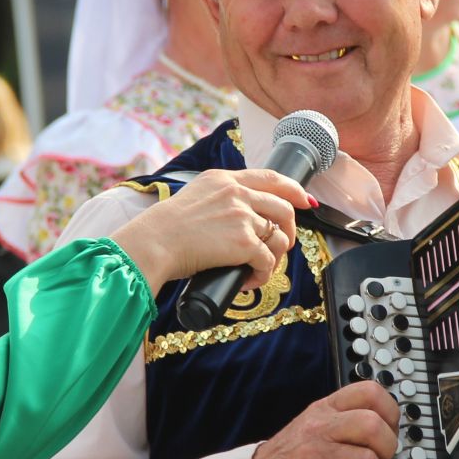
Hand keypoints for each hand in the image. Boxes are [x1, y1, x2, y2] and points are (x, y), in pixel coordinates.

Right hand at [109, 168, 309, 292]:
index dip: (293, 190)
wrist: (153, 243)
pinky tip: (247, 281)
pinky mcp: (244, 242)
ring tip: (258, 269)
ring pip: (280, 237)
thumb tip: (233, 217)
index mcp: (224, 179)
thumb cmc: (163, 228)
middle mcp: (237, 193)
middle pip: (283, 208)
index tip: (304, 200)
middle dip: (288, 231)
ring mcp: (242, 216)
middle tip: (279, 247)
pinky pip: (268, 261)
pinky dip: (262, 276)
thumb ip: (217, 198)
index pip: (270, 177)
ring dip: (274, 258)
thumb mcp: (193, 197)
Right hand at [249, 382, 401, 458]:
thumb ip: (343, 421)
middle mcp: (320, 428)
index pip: (367, 392)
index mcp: (323, 409)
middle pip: (372, 425)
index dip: (390, 410)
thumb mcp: (312, 426)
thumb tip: (387, 430)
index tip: (395, 428)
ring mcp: (315, 456)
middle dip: (390, 447)